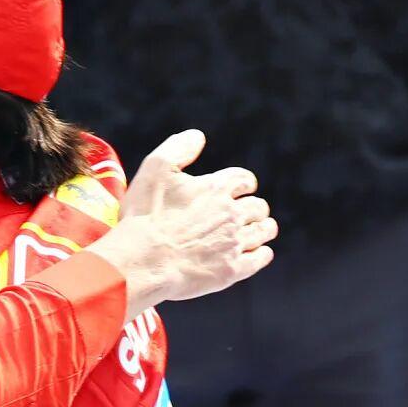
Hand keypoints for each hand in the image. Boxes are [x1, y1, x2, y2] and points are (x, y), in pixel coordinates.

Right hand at [87, 130, 275, 317]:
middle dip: (253, 207)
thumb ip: (178, 148)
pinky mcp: (232, 269)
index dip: (243, 183)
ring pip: (264, 231)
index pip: (244, 179)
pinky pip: (261, 258)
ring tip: (254, 231)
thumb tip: (198, 136)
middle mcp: (232, 213)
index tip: (238, 188)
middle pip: (258, 206)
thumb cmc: (145, 216)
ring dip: (262, 228)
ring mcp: (234, 243)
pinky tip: (254, 253)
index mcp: (217, 187)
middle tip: (243, 213)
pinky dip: (261, 253)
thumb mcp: (154, 169)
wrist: (142, 260)